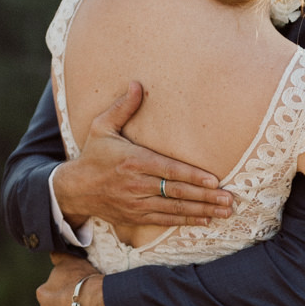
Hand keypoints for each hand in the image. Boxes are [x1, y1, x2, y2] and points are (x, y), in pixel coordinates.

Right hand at [53, 81, 233, 228]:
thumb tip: (137, 84)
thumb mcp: (102, 127)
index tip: (213, 181)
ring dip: (202, 210)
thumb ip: (123, 108)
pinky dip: (186, 221)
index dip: (192, 177)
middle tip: (229, 199)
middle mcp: (137, 184)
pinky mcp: (136, 217)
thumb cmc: (93, 155)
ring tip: (225, 212)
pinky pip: (165, 220)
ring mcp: (137, 203)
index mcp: (133, 161)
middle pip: (176, 192)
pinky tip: (205, 219)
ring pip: (174, 208)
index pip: (169, 170)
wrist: (75, 190)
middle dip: (205, 196)